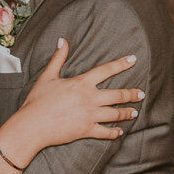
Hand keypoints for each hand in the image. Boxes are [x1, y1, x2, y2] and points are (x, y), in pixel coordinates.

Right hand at [6, 39, 141, 154]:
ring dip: (126, 113)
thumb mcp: (47, 76)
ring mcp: (90, 115)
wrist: (32, 125)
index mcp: (81, 83)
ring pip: (115, 113)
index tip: (133, 60)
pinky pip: (105, 132)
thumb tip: (63, 41)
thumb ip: (58, 58)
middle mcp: (89, 98)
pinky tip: (120, 132)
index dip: (121, 64)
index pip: (106, 70)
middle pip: (117, 95)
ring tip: (134, 112)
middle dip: (132, 94)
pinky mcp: (86, 130)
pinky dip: (114, 132)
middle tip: (141, 94)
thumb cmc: (38, 101)